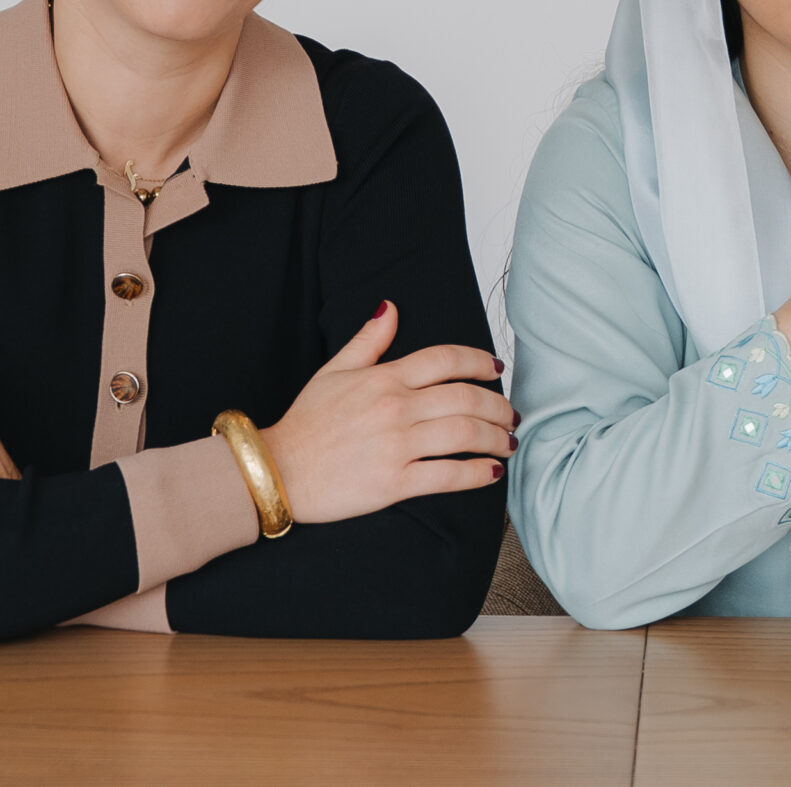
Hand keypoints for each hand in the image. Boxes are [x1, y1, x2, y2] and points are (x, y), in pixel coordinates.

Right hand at [258, 302, 510, 523]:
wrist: (278, 471)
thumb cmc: (306, 422)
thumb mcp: (332, 371)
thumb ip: (368, 340)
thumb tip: (391, 307)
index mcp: (384, 378)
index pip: (446, 359)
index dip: (479, 361)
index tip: (497, 370)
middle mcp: (395, 408)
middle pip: (465, 398)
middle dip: (499, 406)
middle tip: (512, 415)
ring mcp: (396, 445)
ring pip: (464, 434)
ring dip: (496, 438)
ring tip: (509, 443)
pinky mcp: (394, 483)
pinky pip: (447, 475)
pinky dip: (477, 473)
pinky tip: (492, 471)